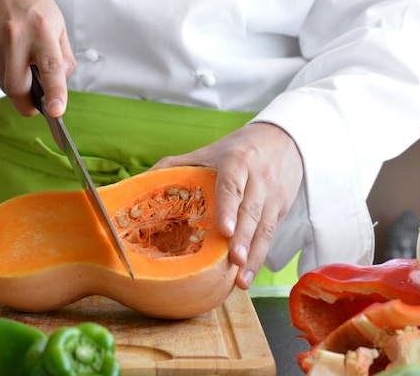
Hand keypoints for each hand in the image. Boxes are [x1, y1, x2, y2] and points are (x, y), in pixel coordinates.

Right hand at [0, 0, 74, 116]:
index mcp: (42, 32)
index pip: (50, 69)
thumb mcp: (59, 25)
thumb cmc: (34, 4)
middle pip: (17, 88)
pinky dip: (6, 72)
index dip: (55, 93)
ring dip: (17, 86)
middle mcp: (17, 37)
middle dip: (27, 104)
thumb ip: (64, 57)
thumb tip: (61, 82)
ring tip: (25, 68)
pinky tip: (12, 56)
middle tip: (38, 104)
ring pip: (4, 84)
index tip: (56, 111)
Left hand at [152, 122, 302, 288]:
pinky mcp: (281, 210)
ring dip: (254, 255)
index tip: (225, 231)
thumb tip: (138, 182)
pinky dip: (260, 257)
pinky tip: (248, 276)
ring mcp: (273, 195)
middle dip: (244, 238)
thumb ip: (174, 166)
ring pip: (265, 227)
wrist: (281, 139)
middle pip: (251, 210)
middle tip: (234, 261)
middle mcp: (258, 178)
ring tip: (241, 280)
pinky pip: (271, 235)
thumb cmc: (236, 150)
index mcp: (236, 161)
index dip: (229, 208)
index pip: (232, 185)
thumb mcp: (206, 152)